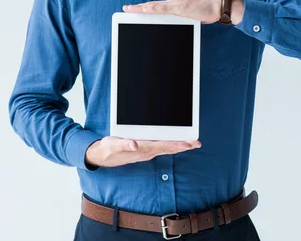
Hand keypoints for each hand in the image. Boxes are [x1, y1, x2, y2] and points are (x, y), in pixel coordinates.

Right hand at [85, 137, 201, 167]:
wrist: (102, 156)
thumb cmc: (109, 148)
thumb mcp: (113, 144)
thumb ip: (124, 144)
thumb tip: (134, 144)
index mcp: (142, 148)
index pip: (162, 146)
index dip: (176, 144)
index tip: (188, 143)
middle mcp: (147, 151)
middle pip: (168, 148)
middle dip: (183, 146)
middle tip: (197, 143)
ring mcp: (146, 151)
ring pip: (166, 148)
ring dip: (179, 146)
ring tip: (192, 143)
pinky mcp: (144, 149)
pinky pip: (160, 148)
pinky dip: (170, 146)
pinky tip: (178, 145)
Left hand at [123, 0, 243, 24]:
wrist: (218, 7)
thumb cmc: (206, 12)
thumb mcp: (191, 16)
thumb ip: (183, 18)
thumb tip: (177, 24)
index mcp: (175, 6)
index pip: (157, 7)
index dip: (144, 8)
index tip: (133, 9)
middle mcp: (173, 3)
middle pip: (152, 5)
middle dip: (138, 7)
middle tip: (125, 9)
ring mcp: (176, 5)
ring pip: (155, 6)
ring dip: (142, 7)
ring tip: (130, 10)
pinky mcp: (180, 7)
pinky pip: (163, 8)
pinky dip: (153, 8)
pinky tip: (145, 9)